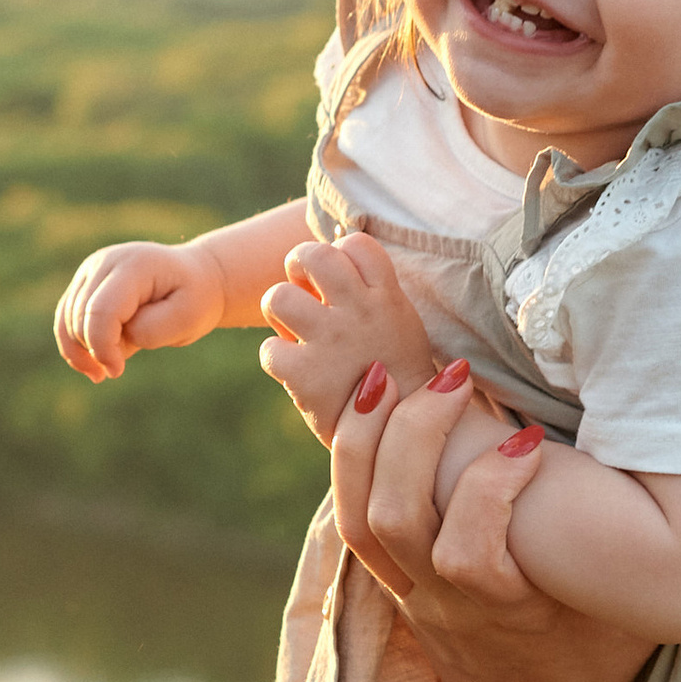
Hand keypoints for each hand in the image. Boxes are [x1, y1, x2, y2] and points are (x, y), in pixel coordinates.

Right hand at [54, 240, 220, 380]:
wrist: (195, 279)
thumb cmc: (195, 299)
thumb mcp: (189, 318)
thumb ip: (153, 330)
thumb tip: (117, 338)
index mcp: (134, 266)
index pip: (101, 311)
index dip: (102, 348)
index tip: (117, 371)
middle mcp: (105, 262)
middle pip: (80, 318)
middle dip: (95, 350)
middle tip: (119, 368)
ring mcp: (90, 271)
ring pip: (67, 321)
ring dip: (83, 351)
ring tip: (106, 371)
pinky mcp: (83, 284)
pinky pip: (65, 320)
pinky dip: (74, 346)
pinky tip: (93, 366)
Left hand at [259, 232, 440, 444]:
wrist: (411, 438)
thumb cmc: (403, 385)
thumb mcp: (402, 328)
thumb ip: (374, 299)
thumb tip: (339, 269)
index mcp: (386, 298)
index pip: (356, 243)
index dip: (339, 254)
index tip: (339, 281)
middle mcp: (359, 312)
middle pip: (313, 255)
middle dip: (298, 267)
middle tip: (303, 292)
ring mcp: (331, 341)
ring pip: (278, 297)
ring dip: (279, 312)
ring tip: (294, 331)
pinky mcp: (307, 376)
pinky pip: (269, 350)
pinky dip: (276, 360)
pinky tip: (295, 373)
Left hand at [333, 366, 655, 681]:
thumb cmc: (597, 651)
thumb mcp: (630, 607)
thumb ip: (635, 545)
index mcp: (512, 611)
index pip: (469, 556)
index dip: (486, 491)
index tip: (529, 441)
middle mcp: (449, 604)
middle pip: (398, 520)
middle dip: (416, 437)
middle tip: (455, 377)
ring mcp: (411, 594)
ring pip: (360, 517)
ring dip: (367, 438)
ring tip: (389, 373)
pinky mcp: (390, 582)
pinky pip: (349, 521)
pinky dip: (351, 458)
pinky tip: (370, 405)